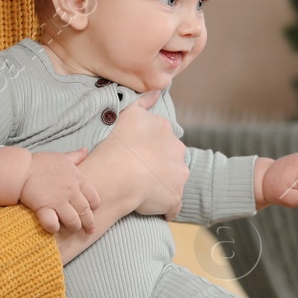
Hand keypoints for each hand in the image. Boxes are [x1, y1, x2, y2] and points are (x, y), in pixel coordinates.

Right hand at [22, 148, 100, 233]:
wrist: (20, 169)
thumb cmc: (40, 163)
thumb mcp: (61, 157)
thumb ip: (75, 156)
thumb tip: (85, 150)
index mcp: (76, 178)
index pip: (93, 196)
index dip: (94, 206)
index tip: (92, 210)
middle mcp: (70, 191)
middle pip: (85, 211)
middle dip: (89, 223)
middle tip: (89, 230)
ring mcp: (58, 201)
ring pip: (73, 220)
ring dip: (74, 227)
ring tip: (73, 229)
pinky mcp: (43, 208)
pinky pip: (53, 223)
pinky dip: (55, 228)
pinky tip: (54, 228)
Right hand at [85, 89, 187, 219]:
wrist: (119, 173)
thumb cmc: (119, 143)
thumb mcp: (130, 113)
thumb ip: (144, 100)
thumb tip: (158, 89)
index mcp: (165, 131)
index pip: (162, 138)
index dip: (150, 146)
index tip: (137, 153)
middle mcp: (177, 151)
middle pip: (171, 157)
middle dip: (160, 164)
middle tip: (139, 171)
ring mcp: (178, 175)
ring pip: (174, 179)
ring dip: (163, 184)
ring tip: (143, 190)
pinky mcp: (174, 197)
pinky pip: (172, 204)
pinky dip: (165, 207)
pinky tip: (152, 208)